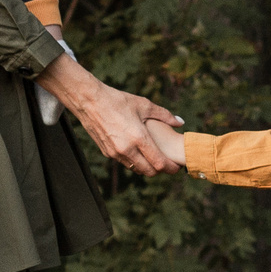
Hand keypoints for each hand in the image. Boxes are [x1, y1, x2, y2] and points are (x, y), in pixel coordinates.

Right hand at [37, 56, 181, 174]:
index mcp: (138, 138)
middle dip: (160, 170)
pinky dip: (134, 162)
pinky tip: (139, 153)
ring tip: (155, 160)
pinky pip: (125, 163)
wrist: (90, 101)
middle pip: (148, 171)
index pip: (158, 162)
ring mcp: (115, 153)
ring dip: (146, 167)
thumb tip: (181, 122)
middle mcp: (126, 149)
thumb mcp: (144, 105)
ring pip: (136, 169)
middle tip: (168, 166)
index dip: (170, 168)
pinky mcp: (107, 153)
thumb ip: (164, 115)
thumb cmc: (118, 101)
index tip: (177, 167)